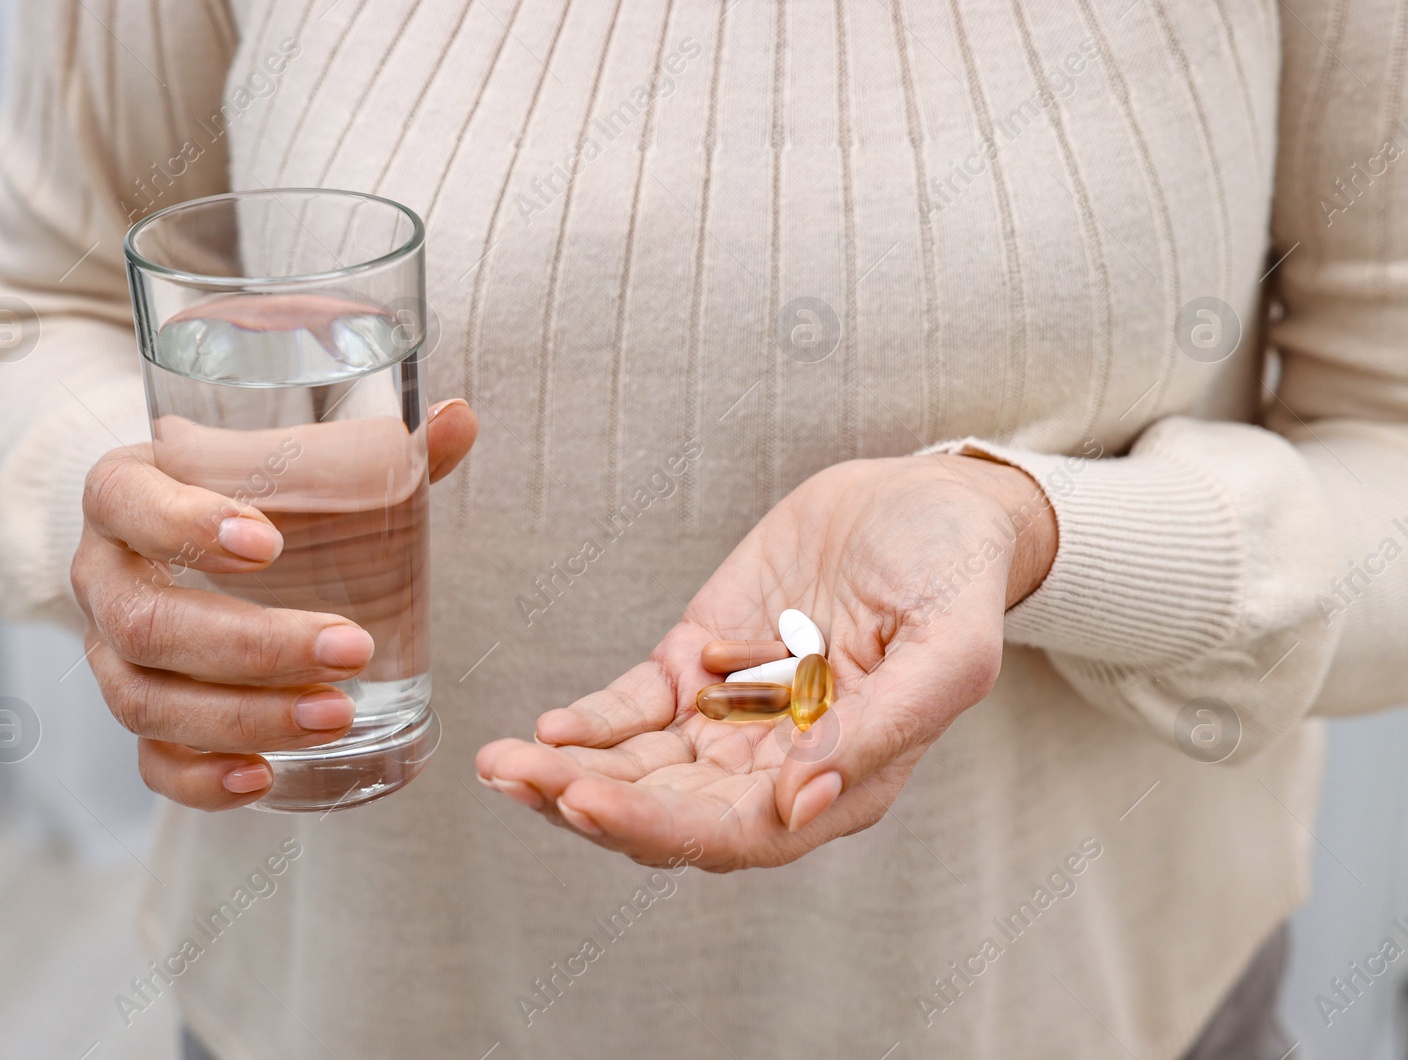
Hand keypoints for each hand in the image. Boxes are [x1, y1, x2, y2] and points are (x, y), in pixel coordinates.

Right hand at [72, 398, 476, 809]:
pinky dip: (200, 779)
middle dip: (252, 646)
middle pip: (147, 623)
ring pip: (145, 701)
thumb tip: (459, 419)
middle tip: (351, 650)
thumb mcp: (294, 461)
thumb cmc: (249, 494)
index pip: (124, 499)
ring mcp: (110, 652)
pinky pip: (148, 762)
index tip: (267, 542)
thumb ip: (376, 449)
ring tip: (338, 716)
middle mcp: (104, 575)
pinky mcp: (137, 711)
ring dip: (243, 716)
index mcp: (127, 491)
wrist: (182, 540)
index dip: (184, 524)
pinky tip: (265, 778)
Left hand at [476, 454, 1055, 870]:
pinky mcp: (697, 663)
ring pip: (637, 770)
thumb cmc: (952, 574)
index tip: (586, 800)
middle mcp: (777, 767)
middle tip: (517, 776)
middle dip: (587, 803)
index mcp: (842, 782)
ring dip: (567, 773)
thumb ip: (882, 730)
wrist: (927, 502)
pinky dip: (589, 723)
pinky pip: (633, 710)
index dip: (658, 825)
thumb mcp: (949, 648)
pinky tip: (547, 725)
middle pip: (668, 813)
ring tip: (500, 762)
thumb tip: (797, 807)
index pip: (738, 833)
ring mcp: (731, 717)